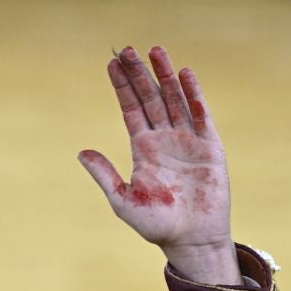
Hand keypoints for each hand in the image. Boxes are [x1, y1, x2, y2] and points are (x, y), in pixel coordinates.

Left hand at [79, 46, 239, 284]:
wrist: (191, 240)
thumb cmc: (157, 225)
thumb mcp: (123, 200)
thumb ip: (105, 175)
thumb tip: (81, 153)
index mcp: (143, 149)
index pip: (131, 110)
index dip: (122, 88)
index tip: (112, 65)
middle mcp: (164, 140)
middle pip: (150, 98)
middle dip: (139, 74)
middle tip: (128, 50)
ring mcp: (187, 140)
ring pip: (174, 100)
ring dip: (165, 75)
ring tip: (155, 51)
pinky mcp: (209, 147)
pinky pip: (200, 115)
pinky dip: (193, 94)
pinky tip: (185, 74)